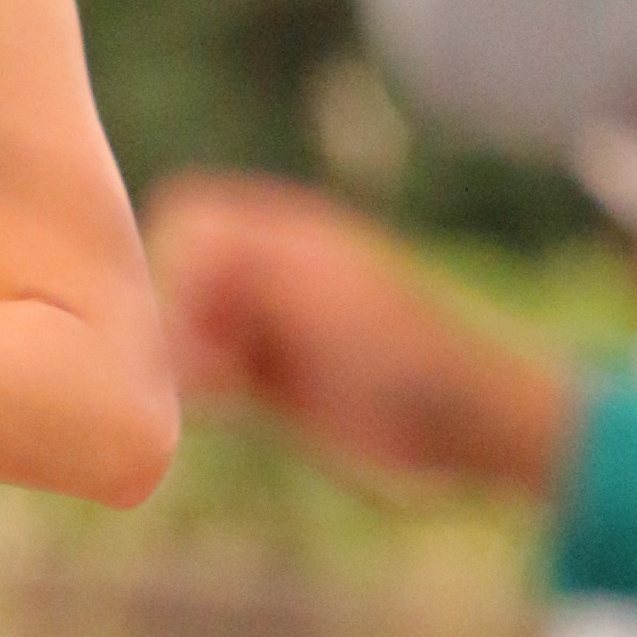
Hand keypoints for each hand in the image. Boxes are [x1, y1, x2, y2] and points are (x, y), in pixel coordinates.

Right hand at [146, 171, 571, 493]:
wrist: (470, 418)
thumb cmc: (407, 348)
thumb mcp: (320, 292)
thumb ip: (241, 266)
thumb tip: (166, 272)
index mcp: (285, 234)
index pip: (188, 218)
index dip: (174, 261)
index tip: (189, 312)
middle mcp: (271, 276)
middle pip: (176, 276)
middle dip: (171, 314)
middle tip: (198, 362)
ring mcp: (271, 332)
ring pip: (185, 331)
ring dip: (179, 359)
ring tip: (212, 391)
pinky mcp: (273, 389)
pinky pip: (207, 381)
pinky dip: (196, 393)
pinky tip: (217, 411)